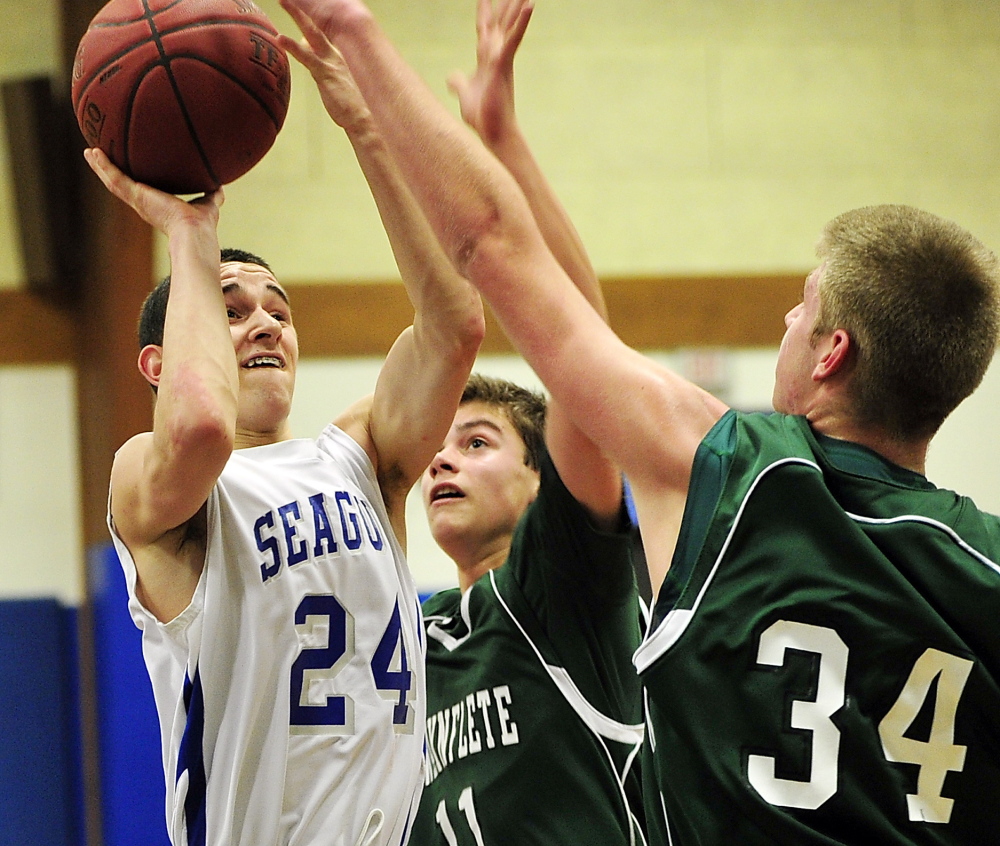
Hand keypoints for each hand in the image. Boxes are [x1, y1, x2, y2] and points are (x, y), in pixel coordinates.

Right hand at [83, 148, 222, 235]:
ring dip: (100, 166)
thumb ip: (212, 195)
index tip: (127, 168)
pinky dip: (102, 166)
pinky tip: (92, 152)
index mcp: (158, 205)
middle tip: (99, 157)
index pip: (143, 190)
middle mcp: (144, 203)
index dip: (134, 181)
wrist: (194, 232)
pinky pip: (114, 178)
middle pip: (123, 184)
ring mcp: (137, 201)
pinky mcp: (135, 196)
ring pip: (113, 181)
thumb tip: (221, 186)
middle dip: (111, 171)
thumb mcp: (208, 204)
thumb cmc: (202, 225)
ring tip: (89, 151)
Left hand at [279, 2, 370, 131]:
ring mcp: (330, 62)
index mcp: (334, 55)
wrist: (360, 118)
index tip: (293, 7)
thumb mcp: (330, 82)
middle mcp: (333, 54)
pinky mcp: (326, 73)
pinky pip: (306, 57)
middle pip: (314, 26)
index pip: (317, 32)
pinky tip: (280, 38)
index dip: (304, 20)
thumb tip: (307, 58)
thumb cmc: (345, 104)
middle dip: (299, 10)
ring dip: (297, 15)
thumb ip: (318, 68)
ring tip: (283, 1)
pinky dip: (292, 46)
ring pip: (311, 33)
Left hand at [447, 0, 533, 144]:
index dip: (484, 12)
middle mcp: (495, 54)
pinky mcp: (503, 64)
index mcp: (486, 59)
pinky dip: (522, 23)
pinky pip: (514, 39)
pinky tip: (530, 5)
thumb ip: (459, 83)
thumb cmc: (483, 116)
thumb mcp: (465, 94)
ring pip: (510, 24)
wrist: (493, 132)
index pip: (484, 29)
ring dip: (518, 6)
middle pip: (499, 21)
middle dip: (504, 3)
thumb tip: (452, 78)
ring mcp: (501, 58)